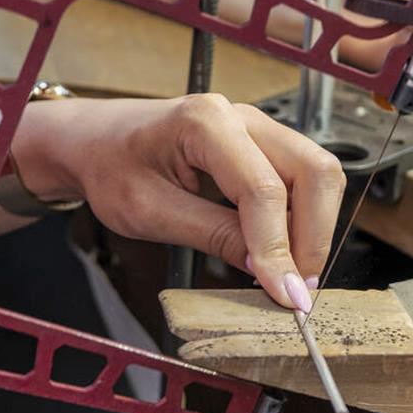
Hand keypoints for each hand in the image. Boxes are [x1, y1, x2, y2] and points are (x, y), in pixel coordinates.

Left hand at [14, 95, 343, 308]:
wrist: (94, 141)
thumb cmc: (110, 169)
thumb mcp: (149, 213)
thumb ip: (213, 236)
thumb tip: (269, 271)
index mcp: (204, 122)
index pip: (263, 190)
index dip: (279, 248)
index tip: (287, 297)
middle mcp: (241, 115)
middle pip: (313, 172)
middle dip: (313, 236)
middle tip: (297, 289)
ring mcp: (257, 126)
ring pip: (318, 174)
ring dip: (314, 227)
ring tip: (290, 273)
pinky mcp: (262, 144)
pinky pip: (302, 178)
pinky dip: (303, 217)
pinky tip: (280, 251)